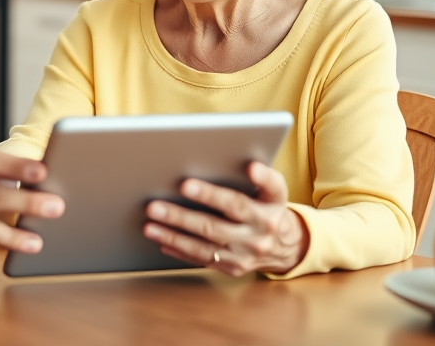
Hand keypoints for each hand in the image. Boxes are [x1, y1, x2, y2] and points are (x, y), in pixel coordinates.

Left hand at [142, 161, 308, 276]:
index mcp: (266, 211)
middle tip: (154, 206)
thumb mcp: (275, 189)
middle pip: (213, 227)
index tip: (185, 185)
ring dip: (173, 236)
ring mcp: (244, 256)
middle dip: (180, 217)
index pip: (236, 202)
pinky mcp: (233, 268)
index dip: (211, 194)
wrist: (285, 245)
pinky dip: (180, 250)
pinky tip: (162, 240)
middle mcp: (256, 237)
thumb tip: (249, 165)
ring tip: (149, 225)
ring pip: (204, 247)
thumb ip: (263, 176)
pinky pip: (203, 260)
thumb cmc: (269, 207)